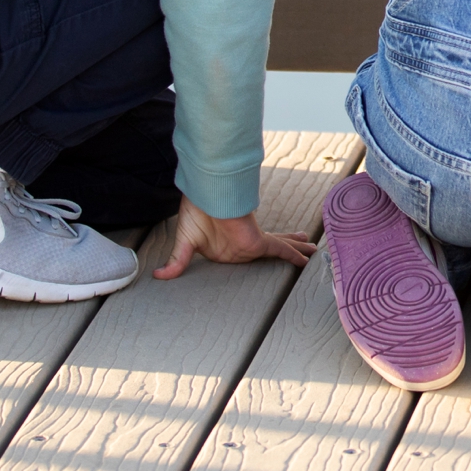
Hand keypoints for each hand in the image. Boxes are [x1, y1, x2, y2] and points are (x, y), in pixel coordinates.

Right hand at [152, 197, 317, 278]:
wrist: (207, 194)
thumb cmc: (195, 214)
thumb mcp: (185, 243)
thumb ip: (177, 261)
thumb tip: (157, 276)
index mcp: (226, 249)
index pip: (247, 253)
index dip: (259, 251)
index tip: (269, 251)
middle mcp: (242, 247)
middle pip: (270, 248)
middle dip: (287, 247)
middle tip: (304, 250)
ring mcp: (251, 244)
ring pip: (279, 247)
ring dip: (296, 248)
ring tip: (312, 250)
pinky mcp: (258, 242)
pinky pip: (280, 250)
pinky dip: (293, 254)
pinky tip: (306, 259)